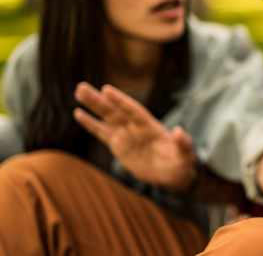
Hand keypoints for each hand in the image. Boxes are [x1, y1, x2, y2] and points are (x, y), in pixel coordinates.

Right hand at [73, 82, 196, 191]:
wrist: (173, 174)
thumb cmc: (181, 163)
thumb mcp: (185, 155)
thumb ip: (183, 143)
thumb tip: (179, 131)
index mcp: (150, 127)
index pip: (133, 111)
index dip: (121, 101)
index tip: (107, 90)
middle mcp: (136, 127)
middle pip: (115, 112)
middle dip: (99, 100)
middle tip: (81, 87)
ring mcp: (127, 135)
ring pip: (107, 118)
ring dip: (93, 106)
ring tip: (79, 91)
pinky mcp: (120, 146)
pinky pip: (103, 133)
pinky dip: (91, 124)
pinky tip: (78, 113)